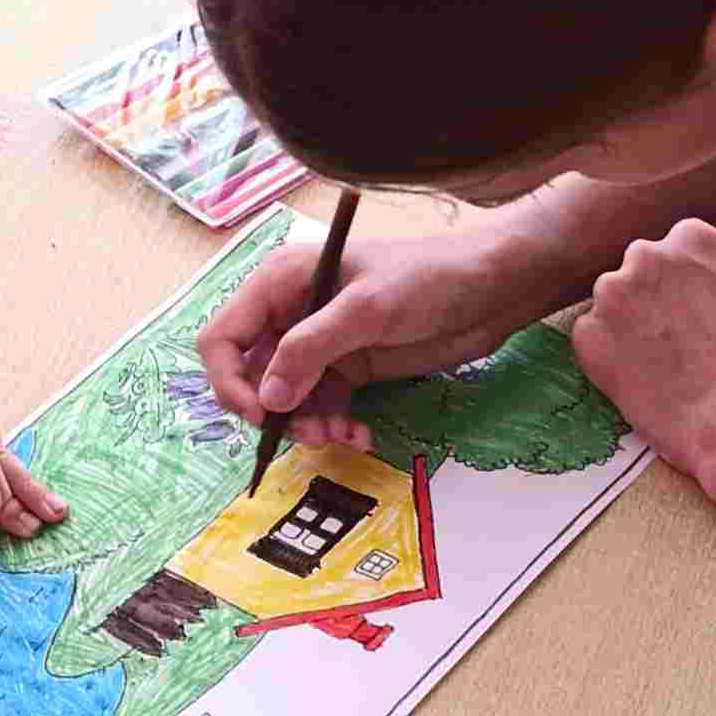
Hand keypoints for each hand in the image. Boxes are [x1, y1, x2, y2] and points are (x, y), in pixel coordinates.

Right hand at [197, 223, 575, 451]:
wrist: (491, 287)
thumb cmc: (429, 278)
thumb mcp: (366, 310)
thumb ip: (310, 350)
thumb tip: (267, 398)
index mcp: (281, 282)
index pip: (224, 336)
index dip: (229, 379)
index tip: (261, 414)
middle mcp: (292, 312)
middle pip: (250, 375)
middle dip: (274, 411)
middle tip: (310, 435)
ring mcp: (321, 343)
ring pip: (286, 399)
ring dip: (306, 425)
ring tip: (341, 437)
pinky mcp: (349, 367)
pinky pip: (321, 406)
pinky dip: (332, 425)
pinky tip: (359, 435)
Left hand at [570, 220, 715, 493]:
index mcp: (693, 238)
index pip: (681, 248)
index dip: (696, 283)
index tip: (706, 310)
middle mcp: (646, 257)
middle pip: (643, 270)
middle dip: (659, 298)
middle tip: (685, 339)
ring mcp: (612, 298)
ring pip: (614, 302)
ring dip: (632, 325)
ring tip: (665, 362)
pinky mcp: (589, 340)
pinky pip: (592, 338)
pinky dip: (610, 356)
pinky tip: (645, 378)